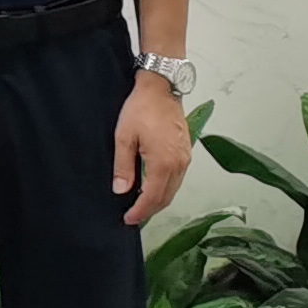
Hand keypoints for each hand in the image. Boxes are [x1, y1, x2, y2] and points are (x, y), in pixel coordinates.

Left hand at [114, 73, 192, 226]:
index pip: (152, 197)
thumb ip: (123, 166)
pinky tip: (153, 187)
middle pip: (166, 197)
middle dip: (150, 210)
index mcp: (164, 163)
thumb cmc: (142, 108)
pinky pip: (178, 178)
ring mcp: (185, 158)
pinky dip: (166, 188)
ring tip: (141, 206)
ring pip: (174, 189)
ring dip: (159, 200)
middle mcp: (179, 164)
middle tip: (133, 216)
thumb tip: (121, 190)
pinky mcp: (186, 152)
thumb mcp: (124, 137)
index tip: (128, 219)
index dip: (140, 211)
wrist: (161, 88)